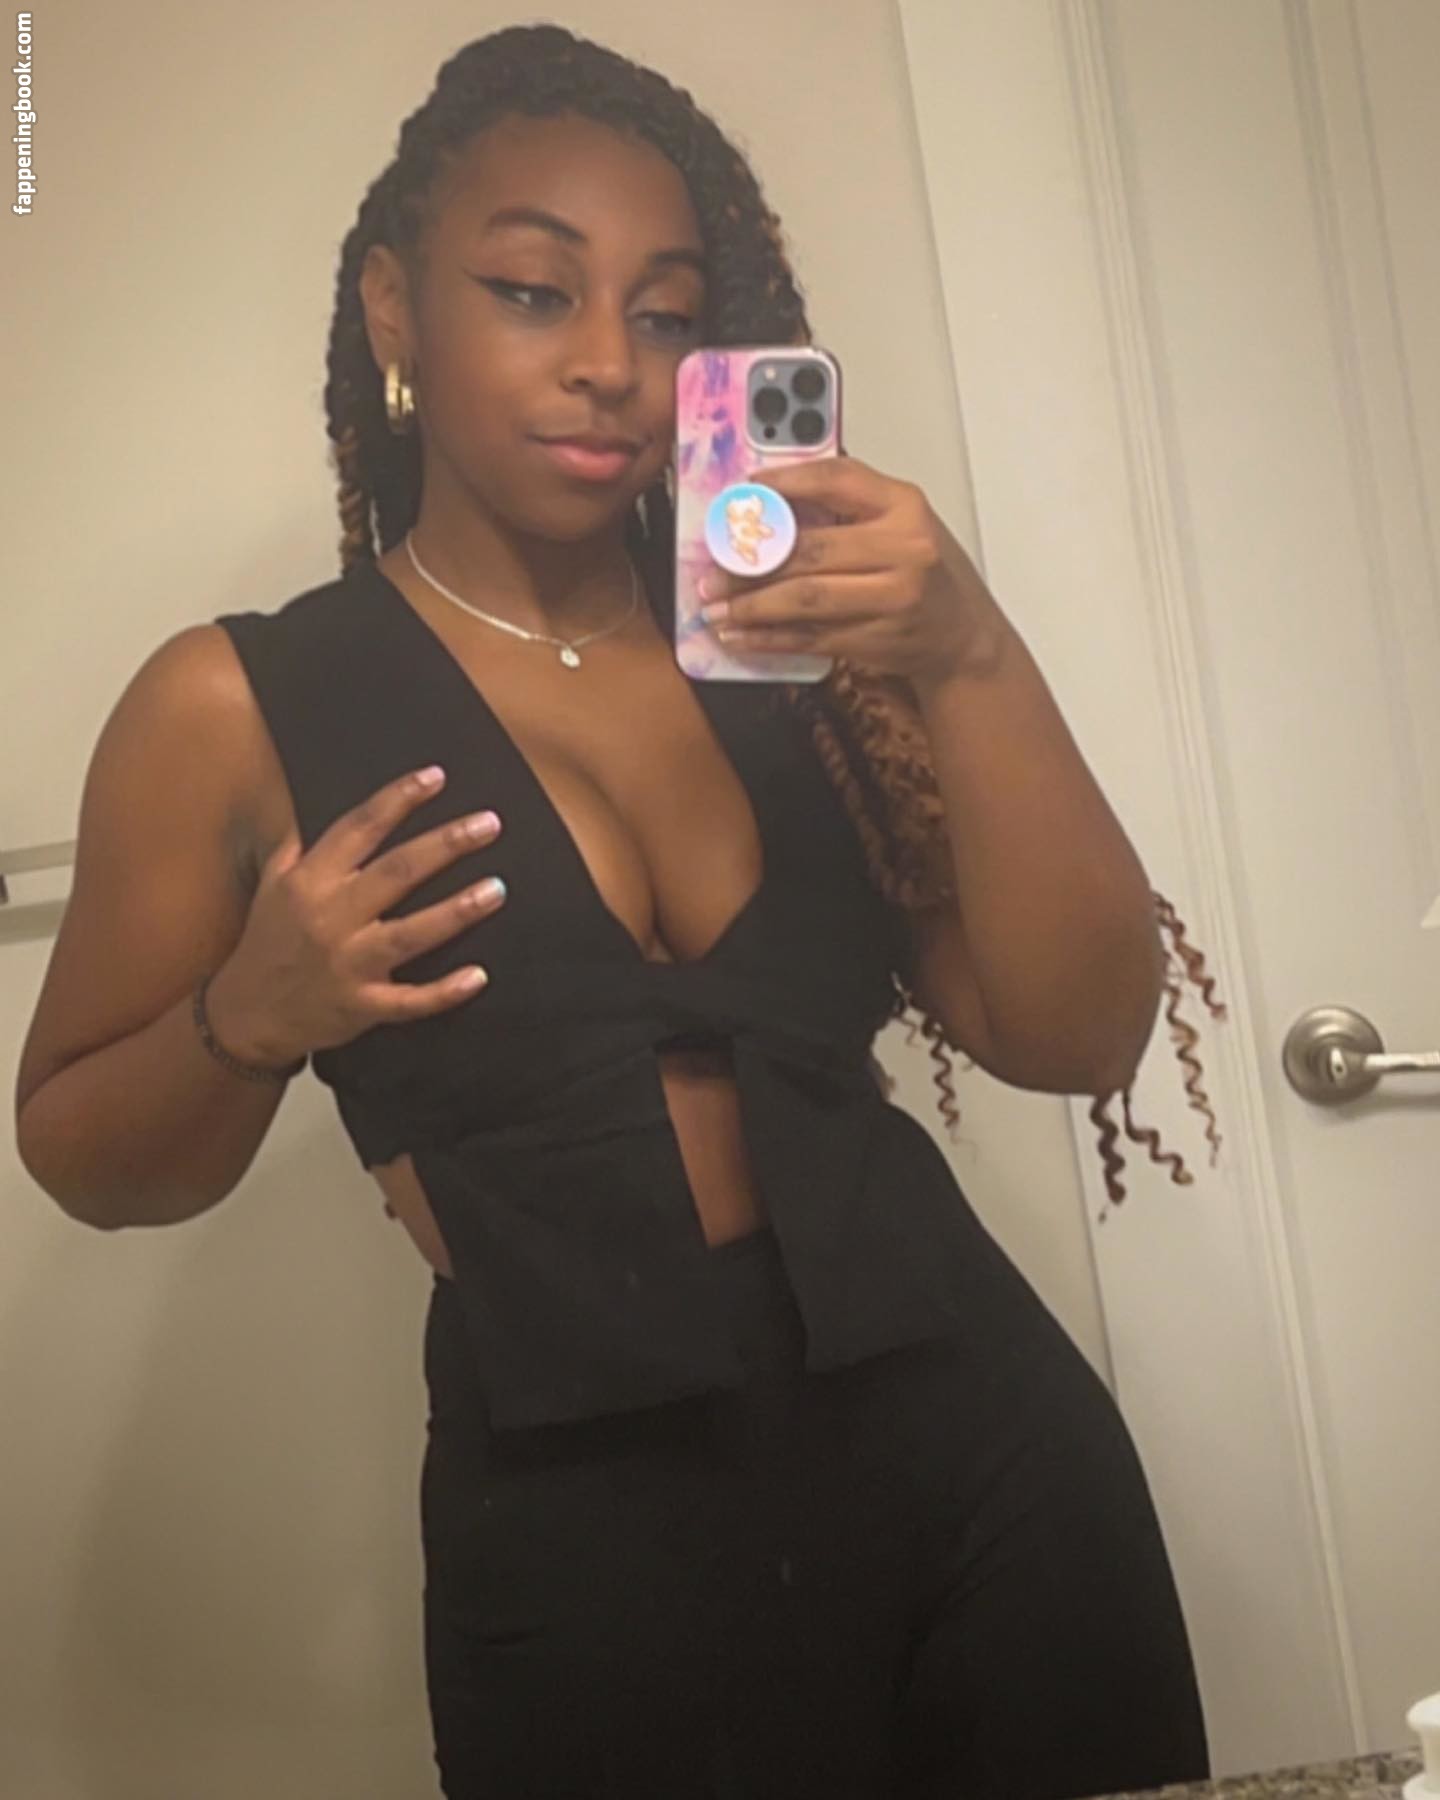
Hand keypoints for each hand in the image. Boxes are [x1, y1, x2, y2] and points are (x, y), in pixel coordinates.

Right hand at [205, 767, 506, 1067]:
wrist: (246, 1014)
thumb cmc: (268, 941)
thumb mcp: (272, 884)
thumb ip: (300, 843)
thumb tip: (325, 802)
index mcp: (310, 881)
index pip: (358, 829)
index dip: (397, 800)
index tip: (436, 777)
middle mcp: (330, 918)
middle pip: (397, 873)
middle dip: (445, 845)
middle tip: (489, 824)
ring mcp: (348, 965)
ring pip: (410, 935)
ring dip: (456, 911)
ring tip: (497, 889)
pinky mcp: (362, 1007)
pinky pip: (409, 1001)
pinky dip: (444, 992)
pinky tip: (478, 976)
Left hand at [695, 454, 1004, 684]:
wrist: (963, 635)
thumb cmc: (925, 571)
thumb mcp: (902, 523)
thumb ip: (849, 508)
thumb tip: (771, 499)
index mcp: (904, 506)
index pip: (836, 480)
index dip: (784, 483)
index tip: (743, 490)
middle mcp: (902, 549)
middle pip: (810, 550)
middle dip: (751, 562)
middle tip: (712, 569)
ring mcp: (890, 599)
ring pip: (804, 599)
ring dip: (750, 606)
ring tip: (715, 608)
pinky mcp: (874, 639)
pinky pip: (810, 637)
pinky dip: (768, 638)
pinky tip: (740, 636)